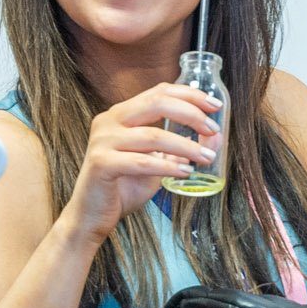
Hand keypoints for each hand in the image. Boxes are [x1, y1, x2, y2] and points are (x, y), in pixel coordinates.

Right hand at [61, 83, 221, 244]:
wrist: (91, 215)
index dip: (189, 95)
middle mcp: (108, 121)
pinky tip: (186, 172)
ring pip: (153, 136)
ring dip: (186, 146)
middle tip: (213, 128)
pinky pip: (142, 162)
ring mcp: (102, 141)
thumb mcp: (157, 163)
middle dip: (191, 114)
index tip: (215, 105)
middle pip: (156, 103)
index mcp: (121, 114)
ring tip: (207, 157)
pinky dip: (168, 167)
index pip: (159, 92)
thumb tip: (215, 138)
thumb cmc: (123, 187)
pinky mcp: (101, 164)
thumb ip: (180, 149)